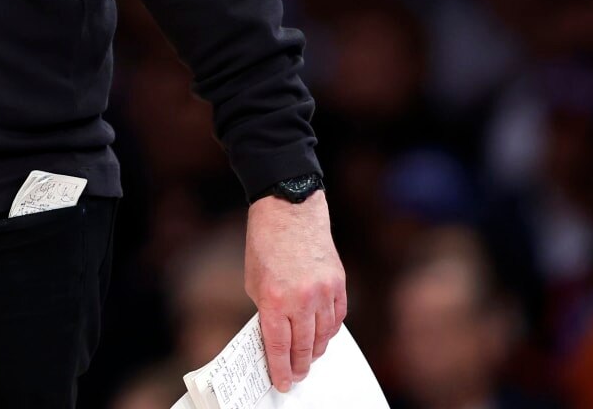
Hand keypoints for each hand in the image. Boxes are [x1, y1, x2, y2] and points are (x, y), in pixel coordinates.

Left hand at [243, 190, 347, 392]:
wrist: (289, 211)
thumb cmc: (266, 243)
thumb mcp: (253, 282)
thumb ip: (267, 311)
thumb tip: (277, 336)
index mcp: (275, 299)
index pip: (279, 347)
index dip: (281, 369)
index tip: (282, 382)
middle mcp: (302, 299)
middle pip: (304, 347)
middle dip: (299, 365)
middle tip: (297, 375)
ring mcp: (324, 292)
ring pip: (324, 336)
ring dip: (316, 351)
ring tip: (309, 357)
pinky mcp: (339, 284)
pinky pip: (337, 318)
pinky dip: (330, 331)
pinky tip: (322, 336)